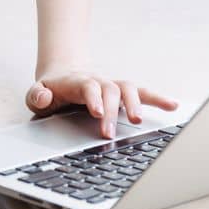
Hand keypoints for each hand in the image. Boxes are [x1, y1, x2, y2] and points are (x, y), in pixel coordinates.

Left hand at [25, 65, 178, 139]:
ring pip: (127, 88)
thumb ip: (36, 95)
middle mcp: (98, 82)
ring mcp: (111, 87)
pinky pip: (142, 93)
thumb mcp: (37, 94)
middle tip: (108, 133)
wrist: (63, 75)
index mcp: (77, 82)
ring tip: (138, 119)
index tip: (96, 112)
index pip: (87, 86)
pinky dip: (157, 98)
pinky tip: (172, 106)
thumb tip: (43, 95)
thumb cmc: (51, 91)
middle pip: (109, 90)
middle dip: (111, 111)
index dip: (93, 97)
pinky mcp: (123, 94)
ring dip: (135, 103)